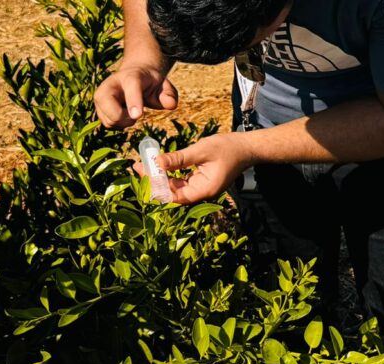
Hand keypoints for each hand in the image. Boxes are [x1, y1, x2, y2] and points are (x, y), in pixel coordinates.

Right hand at [94, 65, 177, 127]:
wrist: (132, 77)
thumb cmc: (149, 83)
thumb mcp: (163, 85)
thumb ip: (169, 94)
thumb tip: (170, 104)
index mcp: (131, 76)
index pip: (131, 87)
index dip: (134, 101)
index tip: (138, 115)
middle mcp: (109, 85)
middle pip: (112, 111)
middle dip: (126, 119)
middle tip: (137, 114)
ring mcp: (100, 97)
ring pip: (110, 121)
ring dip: (124, 123)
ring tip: (131, 112)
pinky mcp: (98, 108)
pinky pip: (108, 125)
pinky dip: (119, 125)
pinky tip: (124, 115)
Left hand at [133, 133, 252, 204]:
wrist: (246, 148)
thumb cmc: (228, 148)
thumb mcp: (201, 151)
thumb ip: (178, 159)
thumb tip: (156, 162)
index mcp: (204, 190)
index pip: (175, 196)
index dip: (157, 188)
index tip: (143, 173)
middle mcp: (201, 192)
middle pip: (172, 193)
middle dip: (154, 181)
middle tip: (137, 165)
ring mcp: (201, 187)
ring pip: (174, 187)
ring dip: (159, 177)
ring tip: (142, 164)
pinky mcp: (199, 181)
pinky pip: (180, 181)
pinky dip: (169, 173)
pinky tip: (158, 164)